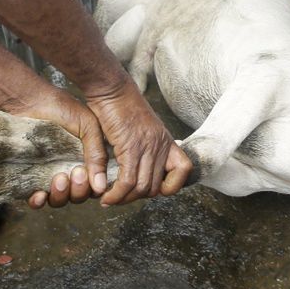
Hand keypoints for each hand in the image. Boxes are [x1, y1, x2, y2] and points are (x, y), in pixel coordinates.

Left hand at [6, 92, 106, 209]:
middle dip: (79, 190)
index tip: (87, 173)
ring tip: (59, 178)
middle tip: (76, 172)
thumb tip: (101, 186)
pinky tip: (40, 194)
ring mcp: (50, 176)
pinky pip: (36, 200)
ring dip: (61, 195)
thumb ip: (97, 154)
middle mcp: (69, 171)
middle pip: (78, 196)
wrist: (31, 102)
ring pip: (59, 200)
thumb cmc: (63, 110)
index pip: (94, 186)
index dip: (93, 187)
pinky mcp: (31, 178)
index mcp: (86, 161)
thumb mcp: (88, 127)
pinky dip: (39, 202)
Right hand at [85, 79, 192, 204]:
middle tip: (119, 198)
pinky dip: (116, 193)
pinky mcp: (130, 146)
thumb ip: (143, 147)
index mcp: (165, 140)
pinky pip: (127, 181)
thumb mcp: (139, 128)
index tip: (149, 189)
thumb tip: (136, 169)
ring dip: (124, 199)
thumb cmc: (119, 106)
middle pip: (156, 186)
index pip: (184, 170)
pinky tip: (105, 195)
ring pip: (142, 187)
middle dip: (136, 198)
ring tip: (109, 200)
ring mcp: (147, 146)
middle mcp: (160, 144)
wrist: (111, 88)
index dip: (171, 186)